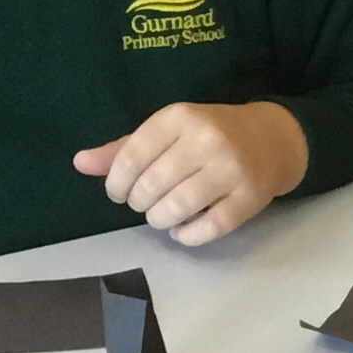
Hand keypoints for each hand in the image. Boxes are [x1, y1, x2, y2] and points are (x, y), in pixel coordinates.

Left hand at [75, 101, 308, 244]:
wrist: (274, 139)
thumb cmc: (211, 134)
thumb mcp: (169, 131)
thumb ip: (124, 148)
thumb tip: (79, 163)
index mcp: (181, 116)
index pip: (132, 156)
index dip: (116, 183)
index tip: (118, 193)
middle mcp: (207, 140)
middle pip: (151, 186)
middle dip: (139, 203)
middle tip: (145, 203)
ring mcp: (231, 170)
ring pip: (176, 209)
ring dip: (159, 220)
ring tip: (161, 215)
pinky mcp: (249, 198)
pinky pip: (206, 228)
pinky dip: (186, 235)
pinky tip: (183, 228)